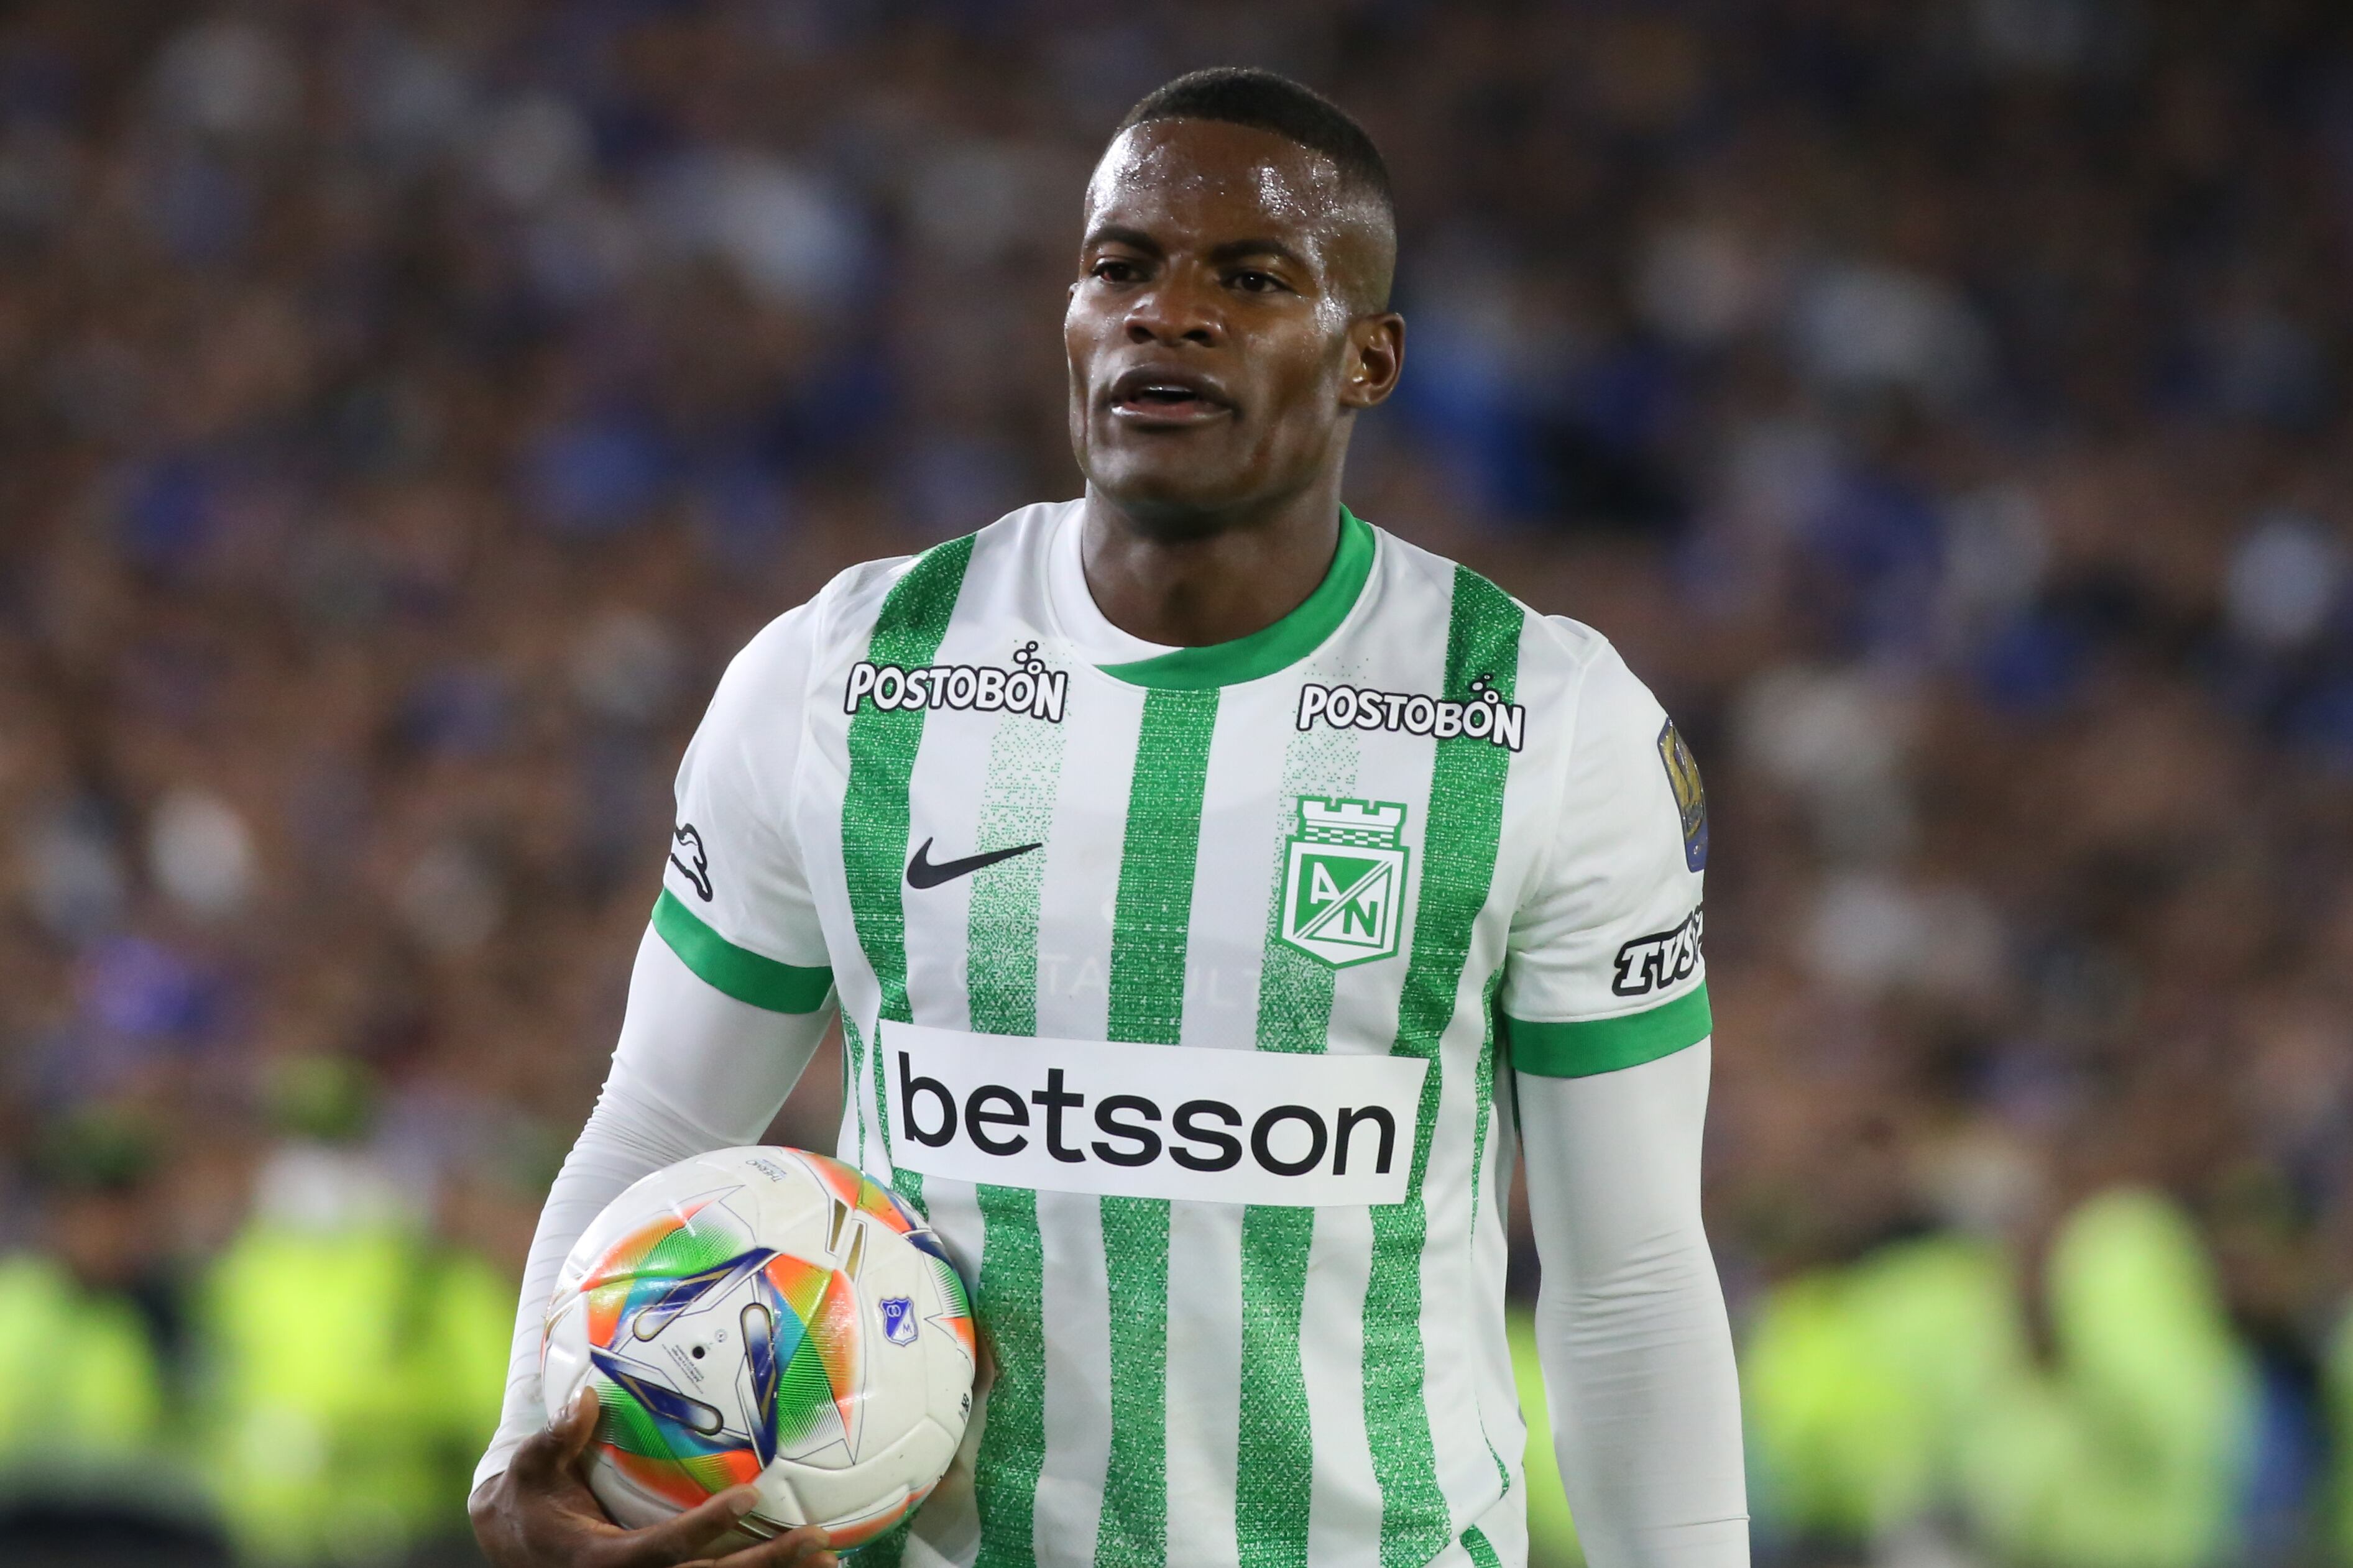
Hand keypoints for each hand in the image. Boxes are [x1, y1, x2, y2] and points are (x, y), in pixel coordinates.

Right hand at [471, 1388, 837, 1567]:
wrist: (513, 1548)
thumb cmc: (528, 1500)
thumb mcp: (530, 1467)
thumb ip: (556, 1438)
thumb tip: (583, 1398)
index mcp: (602, 1559)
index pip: (663, 1547)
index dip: (706, 1525)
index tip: (750, 1495)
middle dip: (766, 1563)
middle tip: (818, 1538)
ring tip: (831, 1559)